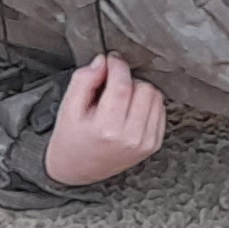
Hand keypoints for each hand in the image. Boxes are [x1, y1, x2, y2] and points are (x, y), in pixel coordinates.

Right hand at [43, 53, 165, 186]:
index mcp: (107, 128)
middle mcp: (131, 137)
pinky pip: (160, 110)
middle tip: (112, 87)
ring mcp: (145, 142)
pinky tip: (131, 110)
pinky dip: (147, 104)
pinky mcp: (154, 144)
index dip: (117, 66)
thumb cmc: (72, 137)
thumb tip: (102, 61)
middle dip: (128, 81)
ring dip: (139, 91)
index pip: (122, 86)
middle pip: (143, 88)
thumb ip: (83, 80)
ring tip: (121, 100)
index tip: (111, 60)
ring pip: (155, 97)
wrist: (77, 168)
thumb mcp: (68, 107)